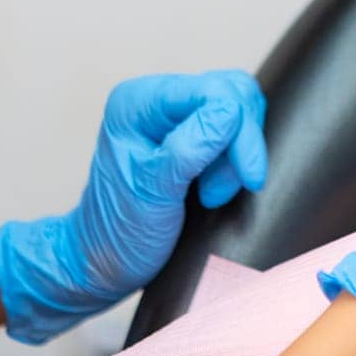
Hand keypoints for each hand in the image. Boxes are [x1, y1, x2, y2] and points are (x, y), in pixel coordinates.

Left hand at [0, 70, 268, 343]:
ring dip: (236, 156)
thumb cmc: (119, 232)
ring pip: (238, 111)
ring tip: (211, 195)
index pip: (212, 91)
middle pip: (231, 93)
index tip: (250, 176)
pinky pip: (233, 131)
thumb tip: (231, 110)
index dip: (240, 130)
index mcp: (138, 103)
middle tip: (217, 192)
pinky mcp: (192, 134)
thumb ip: (189, 148)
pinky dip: (234, 161)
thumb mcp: (154, 192)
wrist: (105, 263)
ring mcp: (175, 116)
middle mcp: (157, 100)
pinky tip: (213, 188)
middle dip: (238, 144)